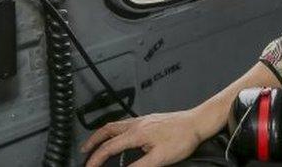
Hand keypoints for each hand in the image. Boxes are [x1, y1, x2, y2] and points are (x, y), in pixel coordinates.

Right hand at [81, 106, 222, 166]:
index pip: (108, 147)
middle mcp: (137, 124)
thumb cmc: (183, 138)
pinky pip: (125, 123)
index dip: (95, 159)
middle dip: (92, 142)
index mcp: (136, 133)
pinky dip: (115, 130)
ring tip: (96, 143)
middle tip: (84, 152)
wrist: (197, 122)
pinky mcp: (149, 119)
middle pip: (107, 131)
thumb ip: (139, 166)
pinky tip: (119, 136)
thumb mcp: (160, 158)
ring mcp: (143, 120)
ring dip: (103, 134)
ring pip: (115, 125)